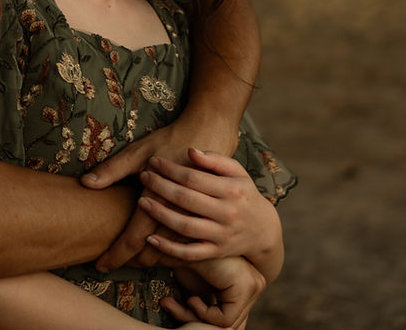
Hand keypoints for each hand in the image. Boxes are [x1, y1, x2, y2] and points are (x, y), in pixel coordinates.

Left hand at [81, 119, 238, 270]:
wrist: (209, 134)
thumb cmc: (170, 141)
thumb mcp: (139, 151)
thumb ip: (113, 169)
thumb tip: (86, 183)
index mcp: (160, 198)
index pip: (134, 236)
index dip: (117, 253)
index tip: (101, 265)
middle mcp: (180, 214)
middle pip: (152, 251)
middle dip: (132, 260)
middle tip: (112, 263)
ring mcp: (198, 220)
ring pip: (170, 253)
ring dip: (150, 259)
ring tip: (131, 260)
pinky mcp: (210, 221)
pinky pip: (191, 249)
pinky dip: (172, 254)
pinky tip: (158, 253)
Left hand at [140, 149, 283, 281]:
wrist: (263, 229)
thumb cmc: (243, 193)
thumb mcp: (237, 171)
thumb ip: (215, 160)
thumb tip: (190, 151)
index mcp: (231, 190)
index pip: (194, 177)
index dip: (170, 169)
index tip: (153, 161)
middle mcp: (227, 213)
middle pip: (186, 199)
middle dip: (161, 187)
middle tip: (143, 177)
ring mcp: (221, 235)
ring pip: (185, 226)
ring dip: (160, 215)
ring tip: (142, 202)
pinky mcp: (216, 252)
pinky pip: (190, 253)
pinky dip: (169, 248)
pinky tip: (150, 238)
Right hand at [163, 256, 264, 328]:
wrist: (177, 228)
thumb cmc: (181, 249)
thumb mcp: (192, 282)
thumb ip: (202, 304)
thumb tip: (195, 327)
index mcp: (244, 285)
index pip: (227, 318)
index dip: (197, 317)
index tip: (170, 305)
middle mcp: (254, 285)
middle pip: (227, 322)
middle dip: (194, 319)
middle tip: (168, 305)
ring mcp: (254, 285)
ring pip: (226, 323)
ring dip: (194, 317)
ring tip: (172, 302)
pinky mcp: (245, 287)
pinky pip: (224, 319)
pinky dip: (203, 314)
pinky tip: (190, 298)